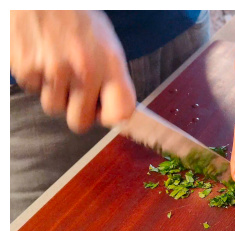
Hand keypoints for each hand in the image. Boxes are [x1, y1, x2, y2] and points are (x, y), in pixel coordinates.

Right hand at [9, 10, 135, 132]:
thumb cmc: (74, 16)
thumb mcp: (106, 41)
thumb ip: (111, 75)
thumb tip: (116, 107)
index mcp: (110, 63)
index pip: (121, 111)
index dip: (112, 118)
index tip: (106, 113)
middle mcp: (84, 70)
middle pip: (80, 122)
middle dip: (77, 112)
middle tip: (76, 94)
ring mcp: (54, 71)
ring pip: (53, 108)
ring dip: (55, 94)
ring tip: (57, 68)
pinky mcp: (27, 69)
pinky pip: (33, 90)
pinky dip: (36, 79)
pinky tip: (41, 59)